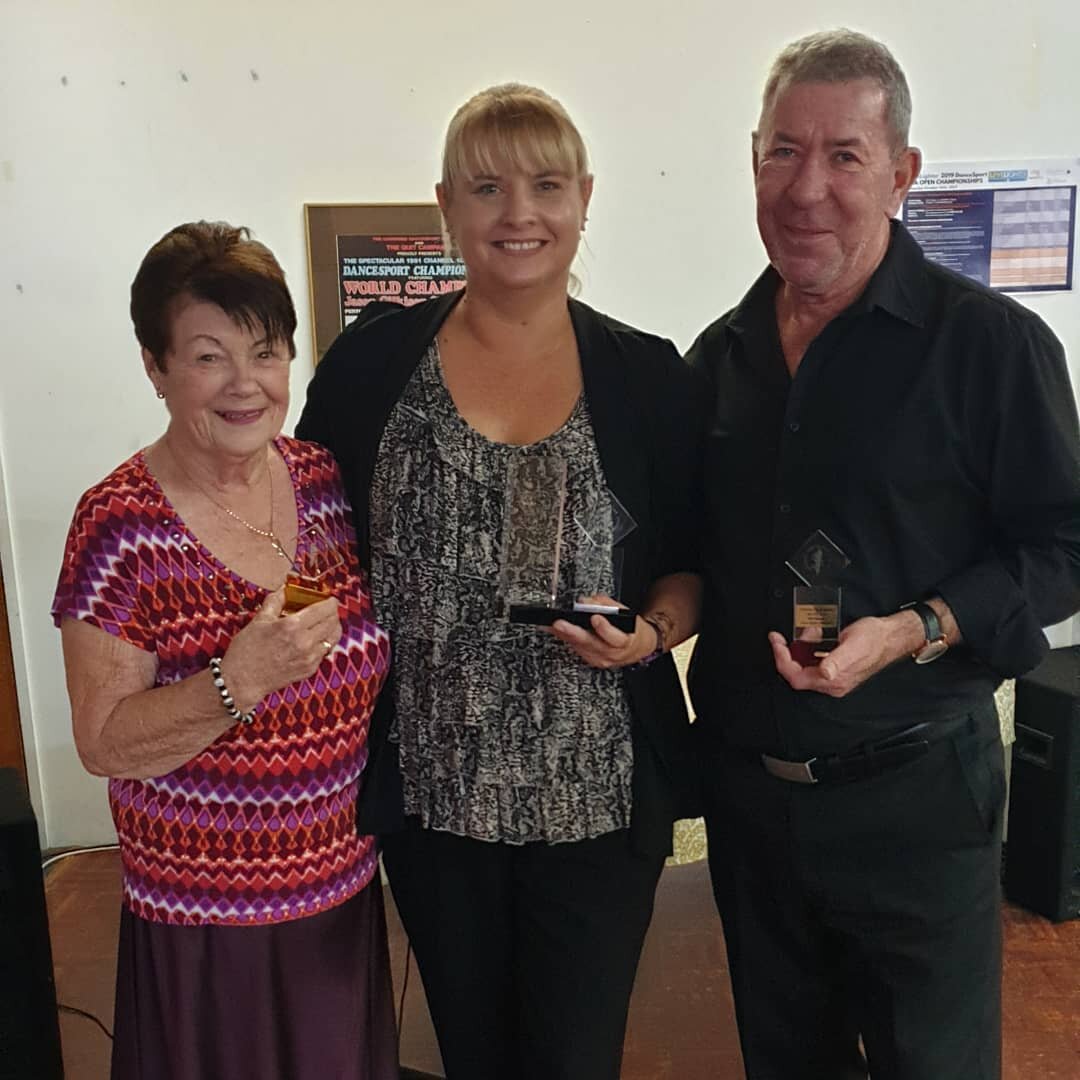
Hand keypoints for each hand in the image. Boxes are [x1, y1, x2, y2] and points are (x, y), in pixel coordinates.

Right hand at [220, 588, 342, 709]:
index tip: (330, 600)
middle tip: (328, 610)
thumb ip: (275, 601)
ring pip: (333, 638)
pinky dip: (324, 643)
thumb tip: (284, 589)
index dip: (330, 602)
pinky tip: (314, 640)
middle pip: (333, 622)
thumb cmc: (246, 651)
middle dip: (333, 613)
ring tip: (325, 624)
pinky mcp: (310, 669)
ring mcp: (309, 657)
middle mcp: (304, 641)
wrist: (242, 680)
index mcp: (292, 625)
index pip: (324, 609)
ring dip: (332, 628)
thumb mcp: (259, 620)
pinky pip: (325, 652)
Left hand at [550, 594, 654, 669]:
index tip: (595, 618)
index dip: (604, 628)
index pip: (614, 637)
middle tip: (559, 623)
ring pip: (580, 646)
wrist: (637, 647)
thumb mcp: (626, 612)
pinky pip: (577, 649)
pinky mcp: (592, 660)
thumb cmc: (632, 629)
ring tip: (551, 625)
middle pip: (590, 643)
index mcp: (624, 641)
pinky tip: (557, 631)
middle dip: (573, 632)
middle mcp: (611, 653)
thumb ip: (606, 605)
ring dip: (564, 635)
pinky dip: (567, 638)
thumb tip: (587, 602)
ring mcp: (600, 659)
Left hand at [768, 612, 918, 697]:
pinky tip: (815, 636)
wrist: (891, 636)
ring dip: (800, 648)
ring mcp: (833, 675)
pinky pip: (813, 660)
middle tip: (784, 636)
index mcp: (834, 680)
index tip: (777, 642)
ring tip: (808, 633)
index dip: (782, 660)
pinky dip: (809, 647)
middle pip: (796, 673)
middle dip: (789, 652)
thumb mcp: (853, 645)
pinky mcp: (835, 668)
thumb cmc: (875, 639)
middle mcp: (832, 682)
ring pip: (804, 665)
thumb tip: (825, 672)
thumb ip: (837, 660)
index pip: (796, 677)